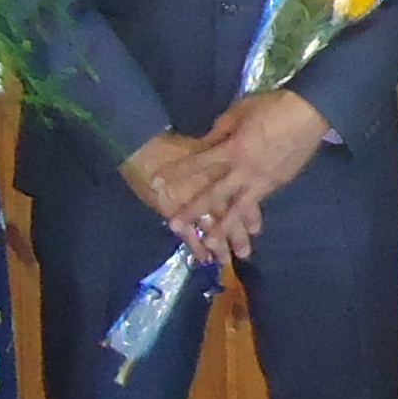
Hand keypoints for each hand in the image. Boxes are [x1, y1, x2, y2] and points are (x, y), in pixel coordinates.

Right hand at [122, 130, 252, 262]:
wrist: (142, 143)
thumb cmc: (178, 139)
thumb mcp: (213, 138)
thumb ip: (231, 155)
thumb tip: (245, 164)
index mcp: (227, 170)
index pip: (245, 195)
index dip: (250, 215)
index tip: (255, 230)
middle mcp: (216, 187)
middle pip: (231, 215)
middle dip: (237, 236)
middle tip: (244, 254)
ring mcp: (194, 200)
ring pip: (213, 226)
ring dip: (219, 245)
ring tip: (225, 261)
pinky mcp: (174, 209)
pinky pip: (189, 232)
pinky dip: (196, 246)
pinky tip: (203, 259)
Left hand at [173, 91, 331, 242]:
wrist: (310, 113)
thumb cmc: (273, 106)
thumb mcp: (239, 111)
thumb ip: (220, 131)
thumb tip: (207, 144)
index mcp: (233, 149)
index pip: (198, 163)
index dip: (177, 173)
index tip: (158, 182)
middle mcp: (244, 170)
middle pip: (214, 194)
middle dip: (193, 210)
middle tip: (174, 226)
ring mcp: (263, 180)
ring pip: (238, 209)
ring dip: (223, 228)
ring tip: (210, 244)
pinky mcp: (278, 184)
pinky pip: (258, 203)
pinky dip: (249, 217)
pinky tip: (244, 228)